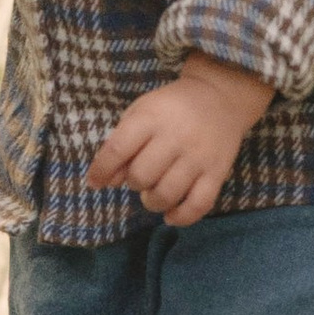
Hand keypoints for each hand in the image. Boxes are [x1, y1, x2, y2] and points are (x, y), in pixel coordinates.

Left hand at [86, 53, 273, 227]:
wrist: (219, 97)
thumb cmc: (171, 107)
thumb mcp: (140, 112)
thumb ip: (120, 143)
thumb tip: (106, 181)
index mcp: (150, 118)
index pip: (118, 149)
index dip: (101, 171)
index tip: (95, 183)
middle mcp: (175, 137)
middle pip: (141, 176)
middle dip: (134, 183)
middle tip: (140, 177)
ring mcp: (198, 157)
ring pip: (167, 194)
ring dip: (152, 202)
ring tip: (153, 195)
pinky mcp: (217, 173)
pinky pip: (198, 205)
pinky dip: (181, 217)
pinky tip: (171, 215)